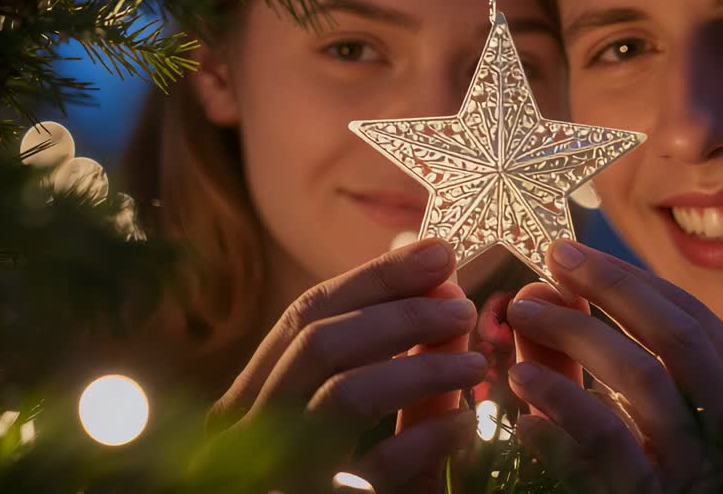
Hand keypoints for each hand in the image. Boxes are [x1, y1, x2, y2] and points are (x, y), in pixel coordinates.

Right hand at [206, 238, 485, 492]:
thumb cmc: (347, 489)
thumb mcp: (366, 425)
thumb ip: (393, 361)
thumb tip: (434, 274)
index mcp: (251, 400)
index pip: (305, 314)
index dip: (375, 278)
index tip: (439, 252)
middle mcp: (245, 435)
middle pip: (318, 342)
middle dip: (399, 313)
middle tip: (464, 304)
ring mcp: (275, 476)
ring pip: (343, 395)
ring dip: (421, 367)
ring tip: (477, 364)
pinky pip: (375, 468)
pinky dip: (428, 440)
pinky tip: (468, 430)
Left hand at [507, 241, 722, 493]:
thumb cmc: (644, 468)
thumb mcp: (620, 406)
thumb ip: (586, 351)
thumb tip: (545, 286)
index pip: (688, 315)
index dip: (625, 279)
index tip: (566, 253)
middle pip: (676, 338)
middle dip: (608, 293)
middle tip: (545, 270)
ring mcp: (697, 469)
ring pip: (642, 384)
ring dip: (575, 342)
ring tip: (518, 324)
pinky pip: (607, 451)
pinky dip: (562, 420)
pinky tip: (520, 413)